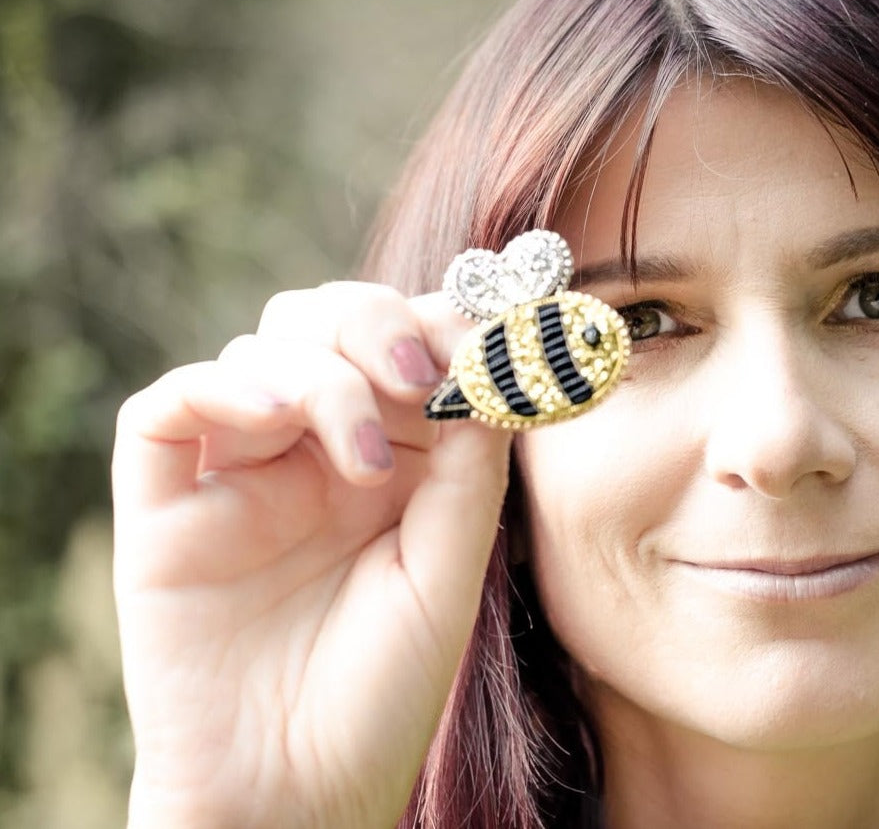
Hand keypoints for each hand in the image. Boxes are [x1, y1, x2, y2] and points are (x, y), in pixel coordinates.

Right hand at [112, 282, 510, 827]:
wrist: (294, 795)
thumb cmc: (383, 692)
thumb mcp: (449, 568)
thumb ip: (469, 463)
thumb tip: (486, 359)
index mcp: (391, 460)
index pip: (405, 347)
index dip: (439, 324)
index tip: (480, 340)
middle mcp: (314, 451)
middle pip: (331, 323)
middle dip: (378, 326)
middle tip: (418, 377)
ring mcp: (239, 471)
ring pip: (263, 348)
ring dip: (323, 375)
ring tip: (362, 462)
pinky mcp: (167, 502)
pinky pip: (168, 406)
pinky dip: (223, 387)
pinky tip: (275, 422)